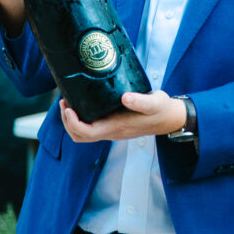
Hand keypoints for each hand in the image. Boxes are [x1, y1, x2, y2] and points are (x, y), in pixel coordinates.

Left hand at [60, 90, 184, 142]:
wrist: (169, 119)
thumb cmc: (161, 110)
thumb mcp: (155, 102)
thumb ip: (141, 100)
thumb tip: (125, 97)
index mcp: (117, 127)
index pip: (87, 132)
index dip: (73, 123)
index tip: (68, 107)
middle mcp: (111, 131)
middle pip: (79, 136)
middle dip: (67, 121)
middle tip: (64, 101)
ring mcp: (111, 130)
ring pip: (83, 133)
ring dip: (71, 121)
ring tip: (69, 102)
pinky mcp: (112, 125)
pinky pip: (90, 127)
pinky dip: (80, 118)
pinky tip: (82, 103)